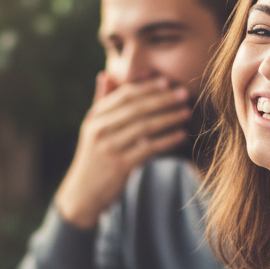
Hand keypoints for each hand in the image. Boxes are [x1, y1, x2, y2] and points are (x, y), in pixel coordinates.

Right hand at [54, 74, 190, 228]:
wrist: (83, 194)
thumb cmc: (93, 157)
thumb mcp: (92, 128)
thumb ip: (101, 102)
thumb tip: (106, 74)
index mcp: (95, 117)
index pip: (124, 95)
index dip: (147, 87)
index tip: (167, 81)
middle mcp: (99, 129)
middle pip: (137, 108)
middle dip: (163, 99)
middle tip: (184, 93)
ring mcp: (109, 148)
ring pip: (144, 127)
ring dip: (169, 118)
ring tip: (187, 112)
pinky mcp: (120, 166)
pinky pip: (148, 148)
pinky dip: (167, 140)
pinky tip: (181, 135)